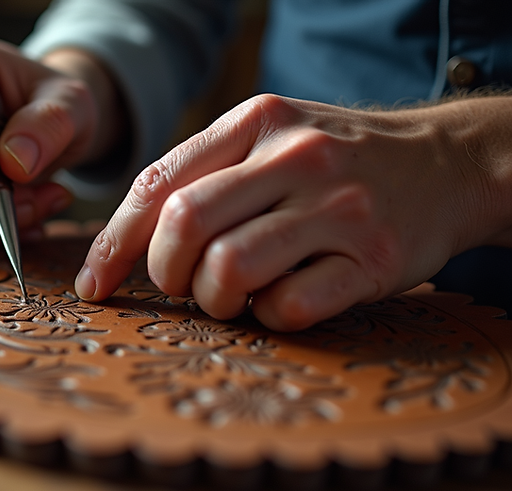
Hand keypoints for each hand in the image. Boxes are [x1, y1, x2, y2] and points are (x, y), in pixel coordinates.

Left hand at [75, 94, 511, 330]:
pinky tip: (281, 300)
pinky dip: (268, 316)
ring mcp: (338, 207)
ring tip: (232, 294)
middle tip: (181, 284)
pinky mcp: (372, 259)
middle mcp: (295, 156)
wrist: (447, 164)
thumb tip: (124, 243)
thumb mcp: (268, 140)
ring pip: (230, 269)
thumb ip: (202, 175)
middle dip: (164, 271)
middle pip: (183, 224)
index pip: (157, 185)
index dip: (113, 243)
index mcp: (255, 122)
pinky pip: (288, 307)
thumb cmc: (334, 163)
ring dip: (214, 299)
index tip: (93, 284)